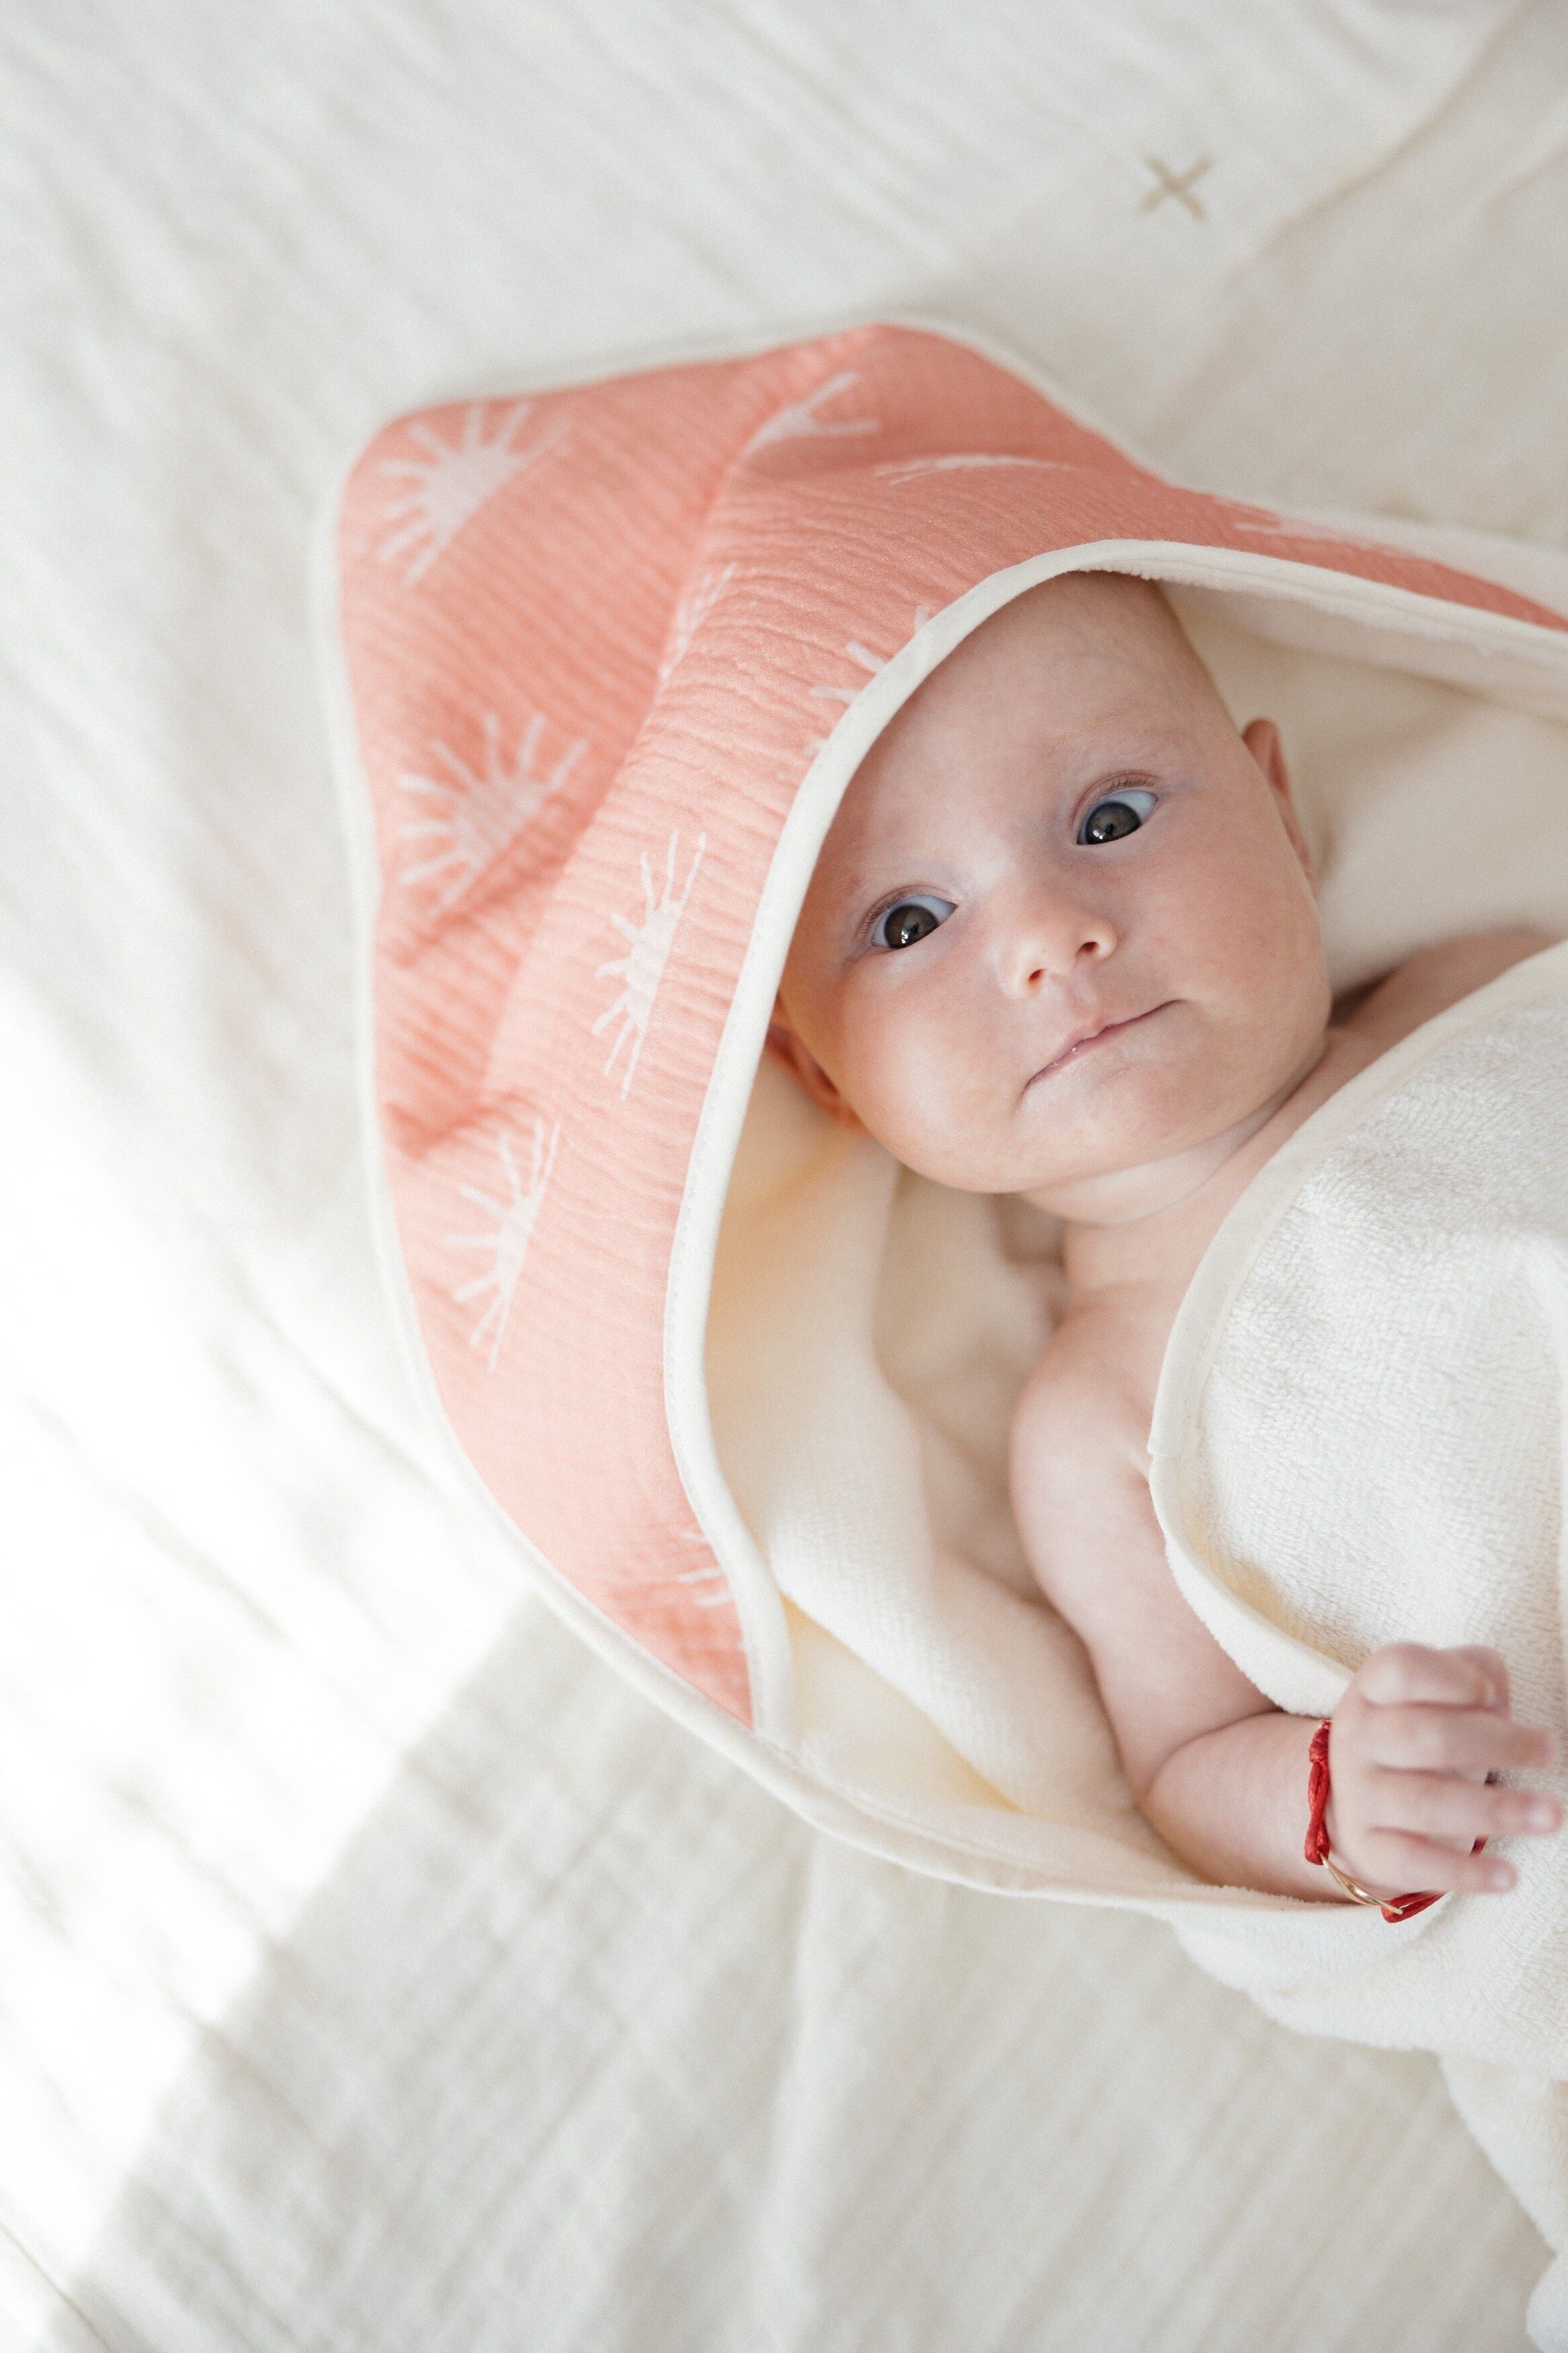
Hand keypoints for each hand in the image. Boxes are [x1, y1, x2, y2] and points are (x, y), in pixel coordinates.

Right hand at [1326, 1645, 1559, 1896]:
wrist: (1359, 1801)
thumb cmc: (1421, 1734)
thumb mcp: (1439, 1693)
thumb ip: (1471, 1674)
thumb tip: (1494, 1693)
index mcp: (1374, 1690)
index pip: (1400, 1670)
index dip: (1450, 1679)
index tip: (1495, 1696)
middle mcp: (1358, 1738)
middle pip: (1422, 1736)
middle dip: (1494, 1744)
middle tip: (1548, 1752)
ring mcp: (1359, 1796)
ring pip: (1425, 1804)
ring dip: (1494, 1810)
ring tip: (1551, 1815)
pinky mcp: (1370, 1848)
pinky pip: (1415, 1864)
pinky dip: (1464, 1872)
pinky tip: (1509, 1877)